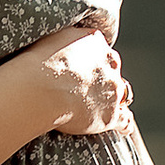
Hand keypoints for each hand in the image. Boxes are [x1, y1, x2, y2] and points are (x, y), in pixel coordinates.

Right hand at [34, 16, 132, 136]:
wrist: (42, 88)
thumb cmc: (40, 62)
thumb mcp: (53, 37)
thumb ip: (67, 38)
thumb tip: (68, 43)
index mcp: (95, 42)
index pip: (98, 48)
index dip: (89, 58)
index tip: (78, 65)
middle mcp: (109, 64)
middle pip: (111, 69)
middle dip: (102, 76)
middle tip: (83, 85)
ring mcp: (112, 90)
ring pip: (120, 93)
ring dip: (112, 97)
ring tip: (102, 105)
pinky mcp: (110, 115)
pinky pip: (124, 120)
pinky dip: (124, 123)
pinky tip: (123, 128)